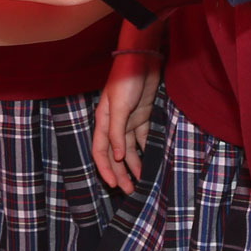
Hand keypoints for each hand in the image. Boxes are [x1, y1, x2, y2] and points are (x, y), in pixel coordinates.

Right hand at [93, 46, 163, 192]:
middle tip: (130, 191)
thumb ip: (117, 132)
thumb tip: (117, 157)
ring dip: (133, 165)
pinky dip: (144, 150)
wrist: (142, 59)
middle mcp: (113, 124)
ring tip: (141, 181)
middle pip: (114, 154)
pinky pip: (141, 138)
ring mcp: (127, 121)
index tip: (114, 185)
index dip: (105, 169)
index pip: (100, 152)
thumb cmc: (126, 80)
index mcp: (102, 122)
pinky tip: (149, 160)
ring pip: (128, 149)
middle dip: (121, 173)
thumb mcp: (119, 106)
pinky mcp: (141, 116)